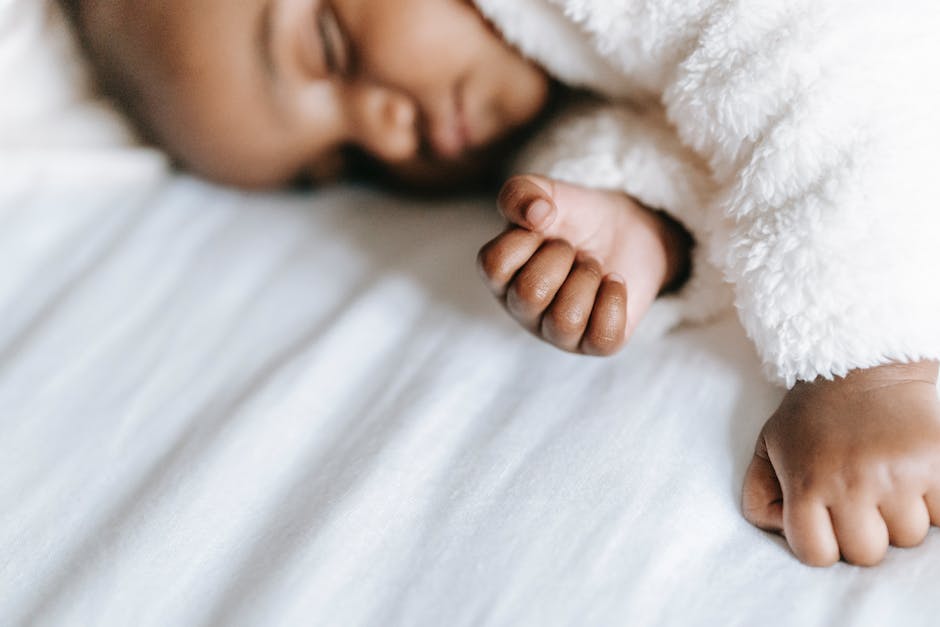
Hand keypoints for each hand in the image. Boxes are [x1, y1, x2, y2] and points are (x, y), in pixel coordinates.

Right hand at [477, 175, 688, 354]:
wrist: (627, 230)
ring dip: (587, 279)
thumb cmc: (575, 217)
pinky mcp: (595, 344)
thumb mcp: (545, 192)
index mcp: (501, 276)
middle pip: (530, 293)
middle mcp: (522, 309)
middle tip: (573, 249)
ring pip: (565, 320)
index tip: (544, 226)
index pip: (494, 265)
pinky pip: (602, 337)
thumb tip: (536, 215)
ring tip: (592, 267)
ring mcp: (556, 332)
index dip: (526, 237)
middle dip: (561, 257)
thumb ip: (522, 192)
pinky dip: (614, 300)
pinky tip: (613, 282)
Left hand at [742, 361, 939, 565]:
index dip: (822, 544)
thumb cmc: (813, 413)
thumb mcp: (771, 447)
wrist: (862, 363)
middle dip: (863, 533)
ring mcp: (899, 474)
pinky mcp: (939, 462)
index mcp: (807, 482)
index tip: (826, 521)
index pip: (817, 555)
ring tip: (886, 479)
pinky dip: (933, 503)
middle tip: (860, 498)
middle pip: (867, 554)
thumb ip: (761, 495)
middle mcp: (852, 482)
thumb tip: (780, 531)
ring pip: (908, 536)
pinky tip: (914, 476)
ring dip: (900, 516)